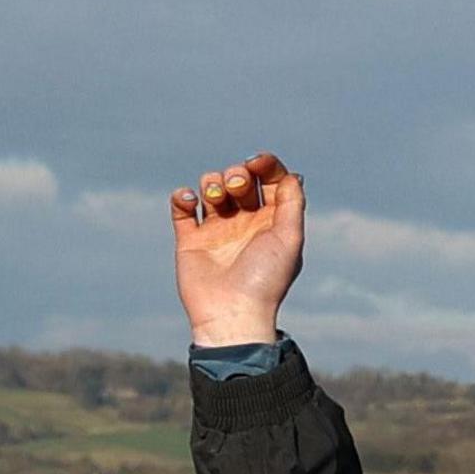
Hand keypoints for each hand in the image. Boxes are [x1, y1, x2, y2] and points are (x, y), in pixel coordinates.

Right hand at [171, 152, 305, 345]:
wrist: (231, 312)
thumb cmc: (265, 278)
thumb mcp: (289, 238)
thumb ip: (292, 203)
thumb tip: (291, 174)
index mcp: (274, 221)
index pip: (270, 181)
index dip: (265, 165)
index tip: (257, 161)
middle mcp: (246, 222)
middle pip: (240, 180)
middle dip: (237, 174)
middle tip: (236, 187)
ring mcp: (217, 230)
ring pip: (211, 188)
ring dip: (212, 181)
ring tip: (215, 197)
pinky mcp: (190, 239)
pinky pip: (182, 208)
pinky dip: (183, 196)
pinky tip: (190, 201)